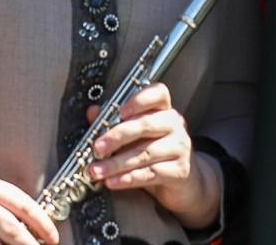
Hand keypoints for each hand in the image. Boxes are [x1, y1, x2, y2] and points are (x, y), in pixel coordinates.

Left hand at [88, 84, 220, 228]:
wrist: (182, 183)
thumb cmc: (153, 154)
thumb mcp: (135, 137)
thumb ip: (114, 123)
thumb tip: (93, 112)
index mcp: (164, 109)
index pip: (158, 94)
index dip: (139, 100)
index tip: (120, 111)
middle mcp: (175, 124)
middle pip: (146, 124)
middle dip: (117, 136)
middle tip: (97, 148)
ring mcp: (180, 147)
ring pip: (145, 153)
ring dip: (116, 163)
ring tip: (96, 170)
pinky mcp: (180, 171)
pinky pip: (151, 173)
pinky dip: (128, 179)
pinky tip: (113, 182)